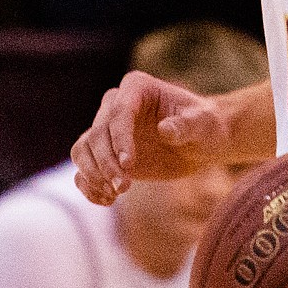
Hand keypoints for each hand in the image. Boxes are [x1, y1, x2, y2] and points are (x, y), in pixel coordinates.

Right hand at [71, 71, 229, 203]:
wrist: (201, 142)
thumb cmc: (205, 126)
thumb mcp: (202, 124)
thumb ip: (186, 125)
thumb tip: (165, 129)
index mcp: (137, 87)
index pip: (119, 112)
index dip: (120, 139)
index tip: (129, 165)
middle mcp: (116, 104)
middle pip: (96, 133)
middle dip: (106, 163)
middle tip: (124, 187)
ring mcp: (108, 129)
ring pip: (83, 149)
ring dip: (93, 175)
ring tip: (114, 194)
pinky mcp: (106, 153)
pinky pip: (84, 167)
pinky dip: (89, 185)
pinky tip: (107, 199)